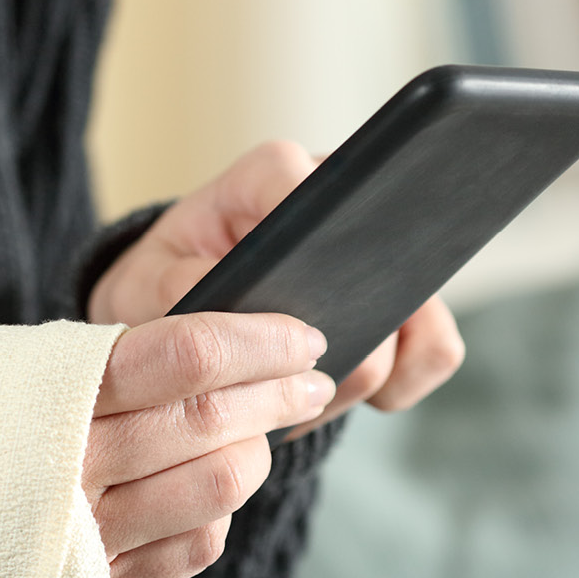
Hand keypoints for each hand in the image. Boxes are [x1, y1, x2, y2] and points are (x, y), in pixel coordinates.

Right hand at [0, 311, 331, 577]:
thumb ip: (22, 354)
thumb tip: (94, 337)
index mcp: (39, 400)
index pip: (177, 355)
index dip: (254, 339)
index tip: (299, 329)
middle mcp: (70, 473)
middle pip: (210, 418)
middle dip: (277, 390)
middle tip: (311, 374)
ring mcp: (84, 543)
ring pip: (216, 488)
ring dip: (254, 452)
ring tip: (259, 430)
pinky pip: (190, 553)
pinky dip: (216, 515)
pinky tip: (212, 493)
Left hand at [86, 140, 465, 435]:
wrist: (182, 312)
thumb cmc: (162, 287)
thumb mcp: (144, 283)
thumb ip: (178, 287)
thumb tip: (233, 310)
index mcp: (269, 176)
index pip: (303, 179)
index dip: (303, 235)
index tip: (281, 299)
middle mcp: (342, 202)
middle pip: (380, 261)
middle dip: (333, 335)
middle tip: (279, 374)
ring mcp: (384, 254)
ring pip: (419, 314)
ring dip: (362, 372)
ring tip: (296, 395)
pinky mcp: (408, 305)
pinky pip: (434, 350)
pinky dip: (394, 389)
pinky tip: (332, 401)